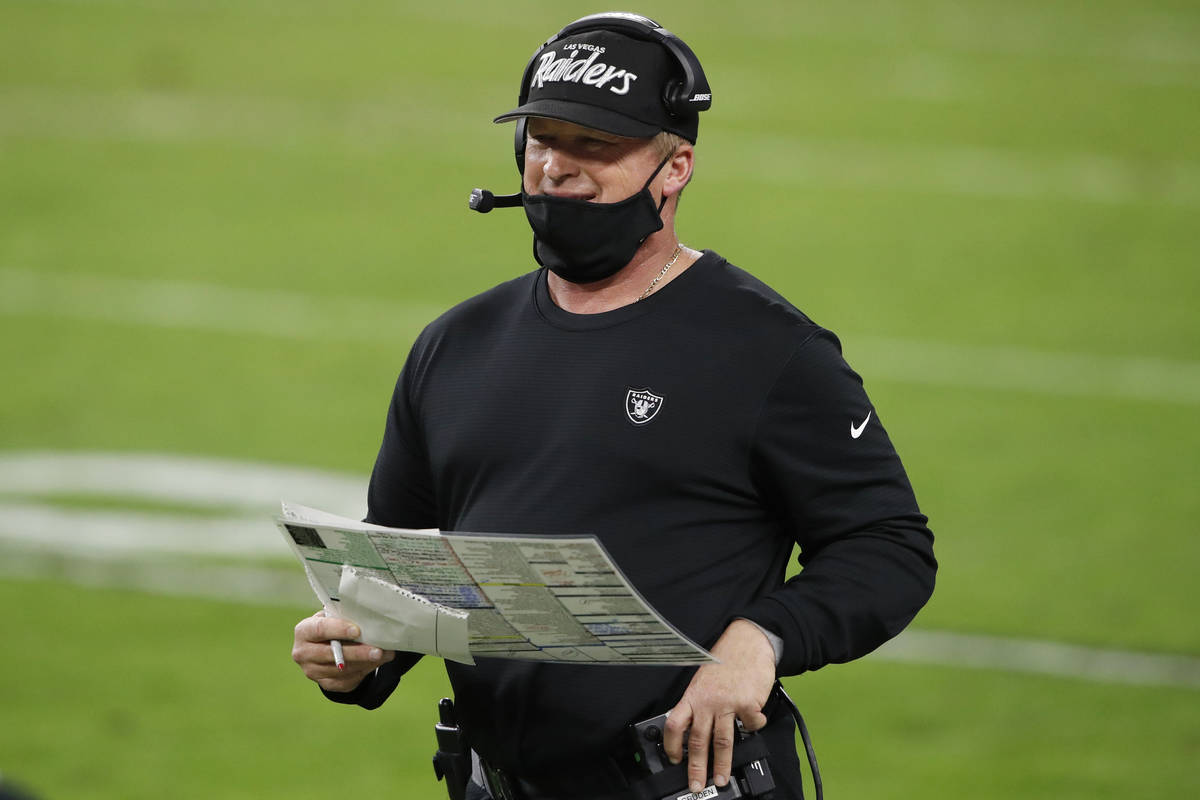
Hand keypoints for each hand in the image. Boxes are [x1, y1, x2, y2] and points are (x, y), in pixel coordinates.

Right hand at [292, 610, 394, 693]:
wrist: (326, 645)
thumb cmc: (333, 625)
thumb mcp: (334, 616)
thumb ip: (345, 617)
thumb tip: (370, 620)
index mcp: (304, 631)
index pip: (319, 629)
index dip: (338, 629)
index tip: (357, 630)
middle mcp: (303, 653)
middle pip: (330, 655)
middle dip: (357, 653)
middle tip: (378, 650)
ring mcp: (313, 671)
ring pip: (342, 670)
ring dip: (366, 663)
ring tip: (384, 654)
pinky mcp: (326, 684)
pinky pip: (347, 681)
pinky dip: (365, 671)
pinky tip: (377, 662)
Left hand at [663, 619, 776, 792]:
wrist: (748, 641)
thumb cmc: (726, 659)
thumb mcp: (703, 679)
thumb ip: (698, 702)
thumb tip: (692, 727)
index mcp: (693, 695)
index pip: (675, 724)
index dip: (672, 745)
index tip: (674, 760)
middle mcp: (707, 701)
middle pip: (698, 740)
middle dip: (696, 767)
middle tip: (696, 784)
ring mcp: (728, 703)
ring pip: (722, 741)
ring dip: (721, 764)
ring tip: (721, 778)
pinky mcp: (748, 704)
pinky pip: (751, 725)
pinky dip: (753, 727)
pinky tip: (754, 722)